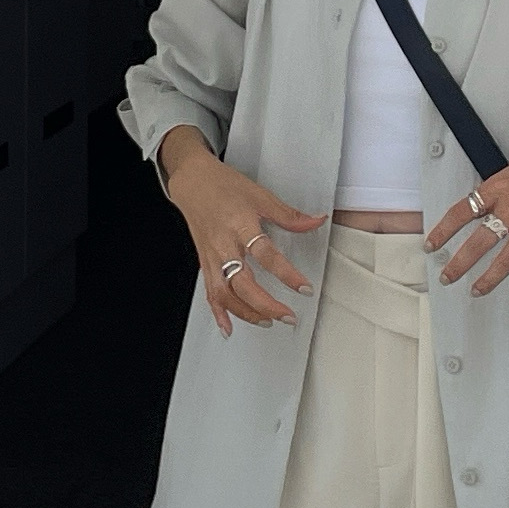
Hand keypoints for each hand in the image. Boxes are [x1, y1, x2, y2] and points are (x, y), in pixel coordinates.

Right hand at [161, 131, 324, 334]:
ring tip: (267, 322)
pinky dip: (218, 312)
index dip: (287, 274)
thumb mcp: (260, 194)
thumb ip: (289, 215)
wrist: (191, 180)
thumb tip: (317, 221)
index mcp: (240, 224)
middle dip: (266, 304)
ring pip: (225, 293)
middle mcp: (224, 244)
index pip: (266, 254)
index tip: (305, 288)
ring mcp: (211, 256)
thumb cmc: (223, 185)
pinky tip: (228, 327)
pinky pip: (209, 292)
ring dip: (246, 312)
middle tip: (288, 316)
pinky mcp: (203, 263)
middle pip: (243, 283)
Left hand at [426, 130, 508, 296]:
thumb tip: (478, 211)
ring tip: (478, 289)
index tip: (432, 245)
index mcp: (499, 188)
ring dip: (490, 278)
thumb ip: (496, 192)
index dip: (443, 231)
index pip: (462, 212)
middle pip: (480, 241)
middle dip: (459, 264)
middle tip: (448, 276)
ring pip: (508, 258)